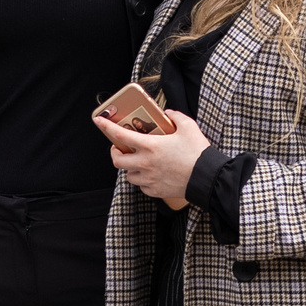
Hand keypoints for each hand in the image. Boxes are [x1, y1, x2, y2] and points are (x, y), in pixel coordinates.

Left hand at [96, 106, 210, 210]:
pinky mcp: (155, 191)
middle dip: (114, 153)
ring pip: (129, 175)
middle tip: (119, 148)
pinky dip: (143, 180)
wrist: (206, 178)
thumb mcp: (188, 127)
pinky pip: (142, 186)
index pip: (120, 135)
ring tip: (138, 162)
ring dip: (130, 168)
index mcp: (150, 146)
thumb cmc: (198, 152)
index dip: (106, 127)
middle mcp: (145, 163)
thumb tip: (169, 114)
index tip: (98, 121)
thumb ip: (176, 117)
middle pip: (117, 161)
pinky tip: (151, 175)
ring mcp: (148, 179)